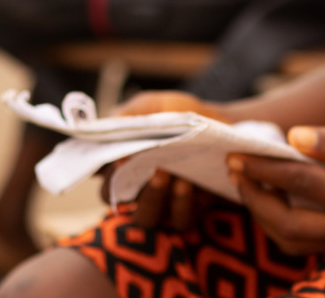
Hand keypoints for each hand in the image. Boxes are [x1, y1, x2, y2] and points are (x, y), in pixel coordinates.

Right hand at [102, 91, 227, 229]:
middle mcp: (141, 192)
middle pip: (123, 205)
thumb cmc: (179, 114)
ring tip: (171, 175)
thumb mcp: (153, 106)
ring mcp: (165, 205)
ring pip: (150, 218)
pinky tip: (190, 183)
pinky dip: (183, 204)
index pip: (105, 185)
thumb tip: (110, 123)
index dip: (108, 178)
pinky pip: (181, 219)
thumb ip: (130, 114)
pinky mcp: (191, 210)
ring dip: (156, 198)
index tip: (119, 160)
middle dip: (133, 190)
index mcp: (125, 170)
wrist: (219, 121)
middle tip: (152, 168)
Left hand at [227, 125, 324, 254]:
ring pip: (293, 240)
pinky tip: (276, 199)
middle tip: (235, 170)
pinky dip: (284, 224)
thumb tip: (294, 138)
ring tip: (249, 184)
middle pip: (286, 224)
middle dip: (255, 198)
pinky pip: (308, 242)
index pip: (299, 182)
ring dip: (265, 216)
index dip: (263, 167)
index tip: (236, 153)